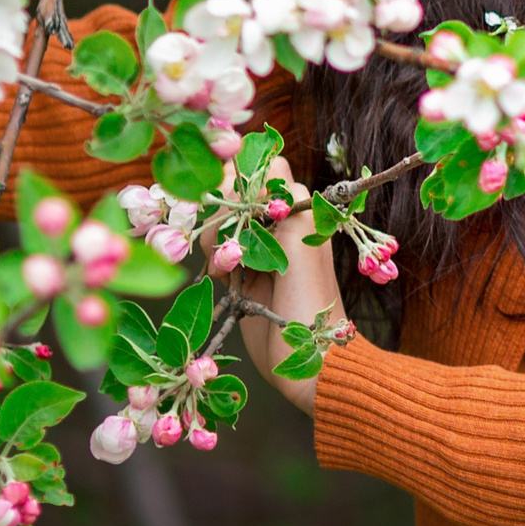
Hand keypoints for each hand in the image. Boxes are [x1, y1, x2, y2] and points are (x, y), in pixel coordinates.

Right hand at [233, 156, 342, 416]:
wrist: (308, 363)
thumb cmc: (311, 303)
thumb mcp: (301, 246)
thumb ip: (284, 202)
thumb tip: (264, 162)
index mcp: (300, 213)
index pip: (266, 170)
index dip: (244, 175)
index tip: (230, 196)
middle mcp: (279, 227)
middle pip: (236, 194)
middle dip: (223, 212)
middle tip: (228, 241)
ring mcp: (258, 251)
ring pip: (222, 222)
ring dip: (215, 239)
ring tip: (227, 268)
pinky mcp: (241, 276)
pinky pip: (217, 252)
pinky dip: (213, 260)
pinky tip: (222, 280)